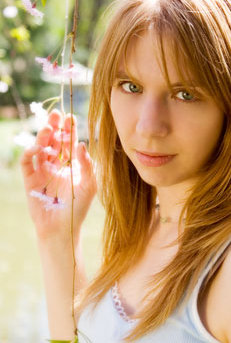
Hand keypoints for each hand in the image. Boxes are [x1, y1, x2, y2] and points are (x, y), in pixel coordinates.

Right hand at [20, 109, 96, 240]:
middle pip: (54, 141)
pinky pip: (28, 163)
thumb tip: (81, 143)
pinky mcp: (30, 180)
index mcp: (71, 165)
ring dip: (43, 137)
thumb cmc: (79, 207)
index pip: (69, 143)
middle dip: (55, 127)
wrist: (62, 228)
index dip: (69, 130)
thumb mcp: (90, 184)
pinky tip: (37, 147)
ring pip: (41, 149)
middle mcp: (56, 165)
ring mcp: (42, 172)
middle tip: (56, 114)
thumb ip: (87, 164)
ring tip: (48, 127)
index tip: (71, 117)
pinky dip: (30, 153)